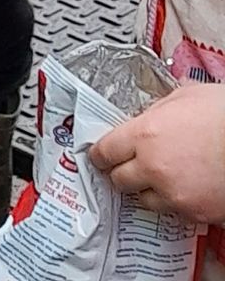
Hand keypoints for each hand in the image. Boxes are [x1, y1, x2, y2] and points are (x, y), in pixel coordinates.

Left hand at [90, 81, 224, 223]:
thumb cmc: (223, 116)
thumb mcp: (182, 98)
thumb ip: (156, 111)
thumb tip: (147, 115)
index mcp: (145, 134)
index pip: (105, 151)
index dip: (100, 153)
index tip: (99, 155)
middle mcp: (155, 168)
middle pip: (119, 180)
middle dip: (120, 172)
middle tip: (126, 166)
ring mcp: (176, 195)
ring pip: (144, 200)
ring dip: (147, 189)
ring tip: (159, 177)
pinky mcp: (196, 214)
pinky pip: (174, 211)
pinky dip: (174, 201)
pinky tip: (184, 186)